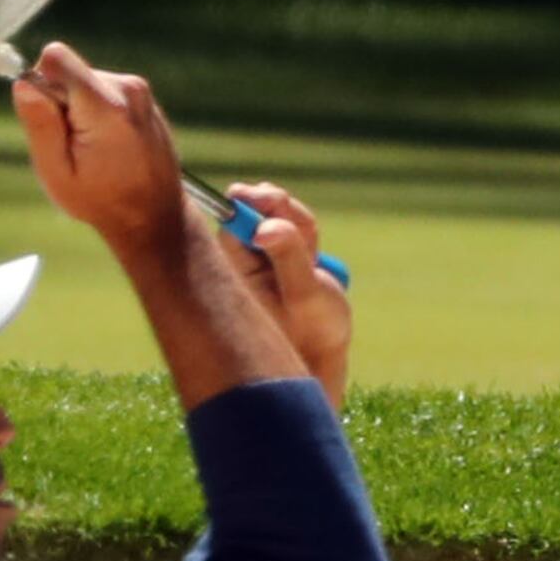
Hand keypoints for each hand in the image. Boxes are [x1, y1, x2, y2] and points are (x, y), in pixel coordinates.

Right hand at [12, 42, 191, 261]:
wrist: (155, 216)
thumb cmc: (102, 201)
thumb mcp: (58, 173)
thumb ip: (40, 125)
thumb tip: (24, 83)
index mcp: (105, 106)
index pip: (55, 58)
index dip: (41, 85)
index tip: (51, 121)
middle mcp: (127, 89)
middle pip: (69, 71)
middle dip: (61, 103)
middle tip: (75, 147)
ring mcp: (140, 91)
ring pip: (84, 81)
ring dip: (79, 110)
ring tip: (94, 150)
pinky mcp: (143, 97)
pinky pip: (103, 91)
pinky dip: (96, 113)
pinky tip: (109, 146)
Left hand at [219, 180, 350, 408]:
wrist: (324, 365)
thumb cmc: (313, 335)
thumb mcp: (305, 294)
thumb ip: (289, 254)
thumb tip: (263, 227)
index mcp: (236, 272)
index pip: (234, 221)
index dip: (251, 202)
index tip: (269, 195)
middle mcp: (243, 265)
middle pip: (254, 213)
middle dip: (280, 209)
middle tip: (298, 220)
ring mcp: (263, 264)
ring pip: (277, 220)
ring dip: (299, 226)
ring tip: (314, 258)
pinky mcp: (280, 264)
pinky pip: (291, 234)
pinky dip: (306, 237)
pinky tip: (315, 260)